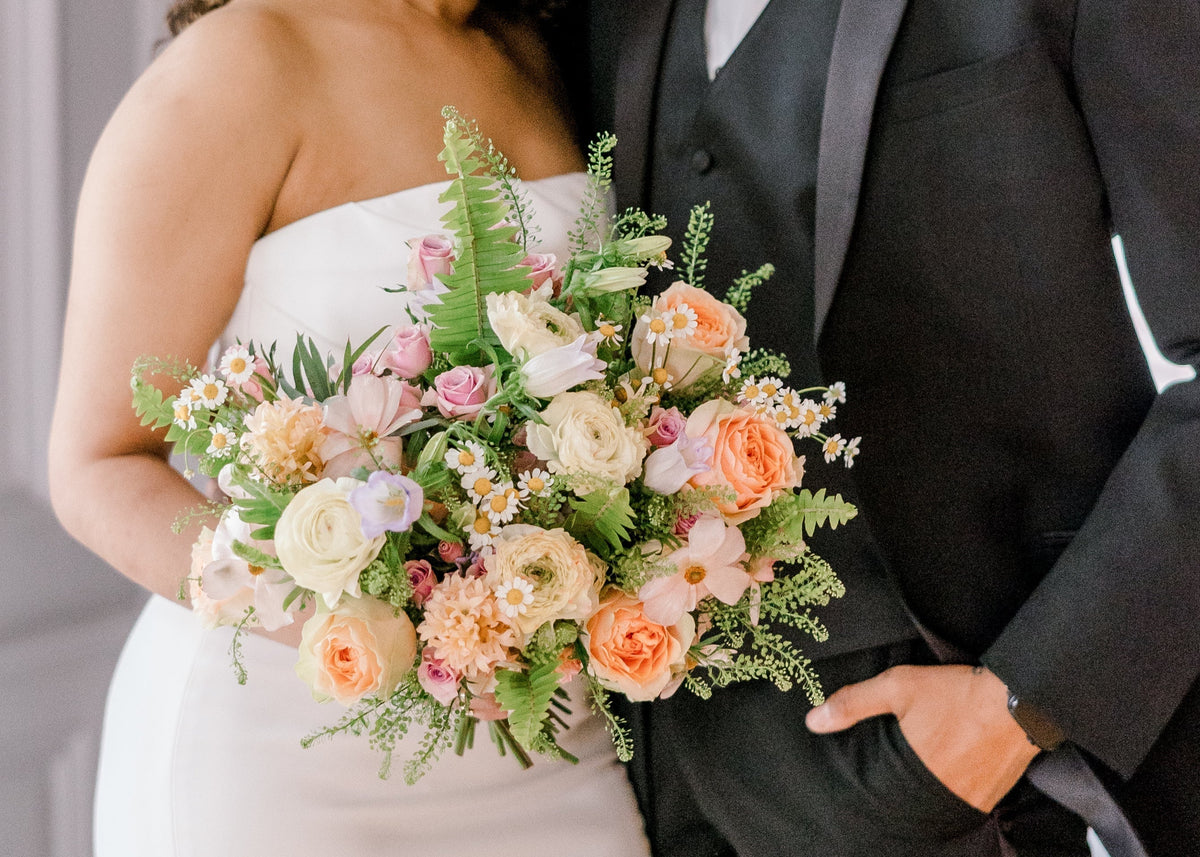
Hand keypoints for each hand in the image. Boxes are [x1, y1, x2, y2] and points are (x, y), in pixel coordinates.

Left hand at [805, 665, 1040, 811]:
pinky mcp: (991, 796)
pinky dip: (952, 792)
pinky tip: (948, 773)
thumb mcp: (897, 688)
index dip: (873, 790)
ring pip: (936, 805)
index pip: (882, 796)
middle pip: (909, 803)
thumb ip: (853, 704)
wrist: (1018, 697)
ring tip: (921, 774)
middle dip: (899, 792)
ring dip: (925, 793)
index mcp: (915, 772)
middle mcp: (943, 793)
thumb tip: (813, 721)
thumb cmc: (955, 692)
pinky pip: (963, 803)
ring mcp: (970, 798)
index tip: (867, 782)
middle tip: (895, 776)